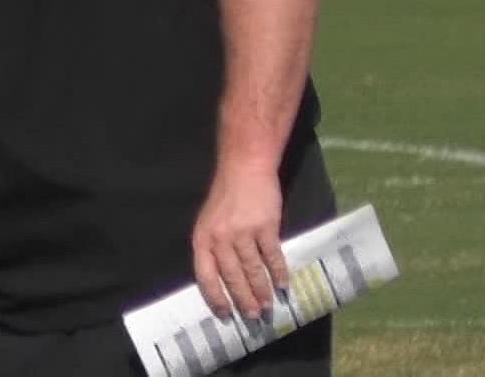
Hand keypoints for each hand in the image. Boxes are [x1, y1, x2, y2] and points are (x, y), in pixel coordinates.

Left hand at [191, 166, 286, 320]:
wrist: (245, 168)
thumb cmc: (226, 197)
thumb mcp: (209, 222)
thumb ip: (213, 248)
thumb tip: (223, 282)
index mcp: (202, 238)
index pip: (205, 275)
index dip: (215, 298)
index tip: (225, 314)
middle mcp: (220, 238)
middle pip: (232, 277)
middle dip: (243, 300)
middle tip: (252, 316)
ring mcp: (242, 232)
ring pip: (252, 270)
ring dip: (261, 291)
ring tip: (267, 306)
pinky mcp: (265, 226)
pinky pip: (272, 256)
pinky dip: (278, 272)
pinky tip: (282, 284)